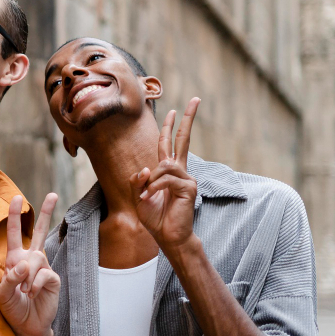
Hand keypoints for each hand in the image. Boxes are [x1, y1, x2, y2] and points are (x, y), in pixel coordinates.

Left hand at [0, 193, 59, 335]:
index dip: (14, 215)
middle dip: (46, 212)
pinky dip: (34, 285)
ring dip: (27, 276)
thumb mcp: (2, 293)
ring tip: (24, 291)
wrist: (27, 325)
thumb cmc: (13, 308)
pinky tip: (32, 294)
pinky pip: (43, 273)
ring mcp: (43, 268)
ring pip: (36, 257)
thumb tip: (25, 264)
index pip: (14, 233)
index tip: (15, 197)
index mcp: (15, 258)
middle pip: (39, 231)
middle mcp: (30, 259)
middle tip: (53, 195)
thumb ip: (10, 278)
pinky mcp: (52, 279)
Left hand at [129, 98, 200, 253]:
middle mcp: (179, 170)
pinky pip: (166, 179)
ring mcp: (186, 178)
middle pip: (183, 139)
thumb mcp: (138, 195)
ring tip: (146, 196)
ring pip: (164, 165)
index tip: (172, 109)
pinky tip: (149, 198)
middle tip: (196, 99)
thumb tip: (146, 168)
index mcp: (167, 170)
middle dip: (187, 119)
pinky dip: (154, 188)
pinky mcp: (189, 187)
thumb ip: (138, 180)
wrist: (168, 236)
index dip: (169, 127)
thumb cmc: (154, 217)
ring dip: (151, 181)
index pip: (169, 143)